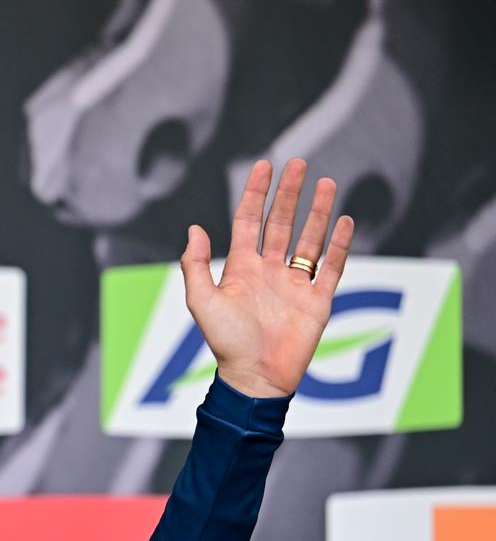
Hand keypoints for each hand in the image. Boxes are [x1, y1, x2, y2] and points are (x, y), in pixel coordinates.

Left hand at [178, 158, 354, 398]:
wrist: (256, 377)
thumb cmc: (226, 343)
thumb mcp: (202, 301)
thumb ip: (195, 265)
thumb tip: (195, 228)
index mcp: (241, 269)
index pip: (249, 222)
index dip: (256, 194)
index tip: (264, 166)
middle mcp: (269, 272)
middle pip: (281, 223)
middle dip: (289, 193)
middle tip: (299, 163)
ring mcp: (295, 284)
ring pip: (309, 239)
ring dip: (317, 211)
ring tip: (326, 183)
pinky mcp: (317, 300)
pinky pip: (333, 266)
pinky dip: (341, 244)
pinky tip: (346, 220)